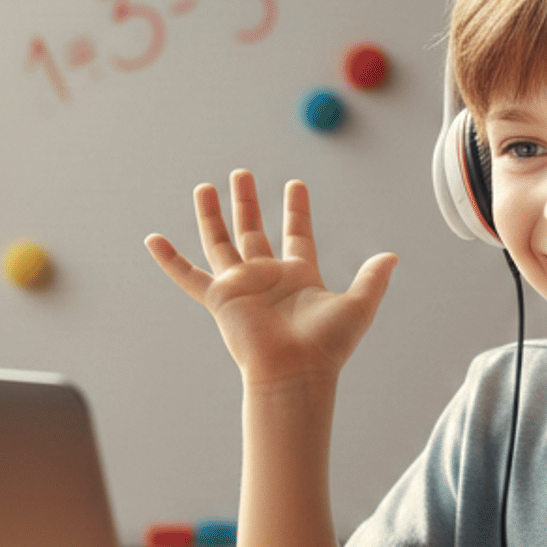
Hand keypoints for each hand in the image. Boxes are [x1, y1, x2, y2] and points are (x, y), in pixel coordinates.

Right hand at [146, 171, 396, 389]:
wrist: (296, 372)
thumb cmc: (327, 346)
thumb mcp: (358, 305)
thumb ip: (373, 278)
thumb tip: (393, 256)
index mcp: (298, 276)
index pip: (296, 234)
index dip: (296, 210)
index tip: (296, 185)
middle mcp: (267, 277)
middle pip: (253, 231)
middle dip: (248, 202)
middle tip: (242, 173)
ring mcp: (241, 286)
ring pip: (221, 242)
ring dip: (213, 215)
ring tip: (206, 186)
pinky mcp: (220, 298)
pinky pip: (188, 276)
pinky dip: (169, 260)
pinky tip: (152, 239)